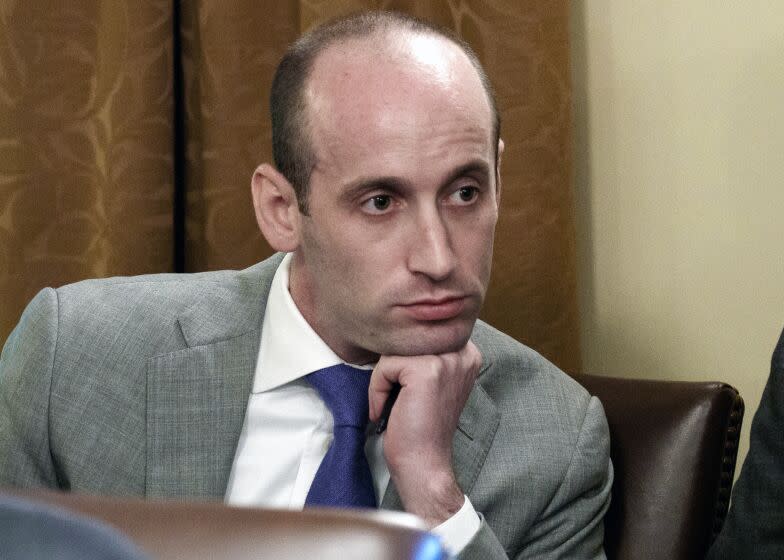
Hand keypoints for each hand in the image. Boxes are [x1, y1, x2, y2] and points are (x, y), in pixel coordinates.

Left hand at [368, 341, 481, 526]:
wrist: (424, 463)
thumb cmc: (422, 427)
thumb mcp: (434, 381)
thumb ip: (427, 354)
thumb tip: (398, 331)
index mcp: (467, 352)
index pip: (420, 334)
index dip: (404, 361)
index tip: (408, 391)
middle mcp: (463, 352)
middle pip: (407, 339)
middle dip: (393, 369)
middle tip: (397, 400)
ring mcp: (446, 360)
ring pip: (394, 351)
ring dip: (384, 380)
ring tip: (392, 405)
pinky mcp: (426, 370)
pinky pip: (385, 365)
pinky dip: (377, 389)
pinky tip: (387, 410)